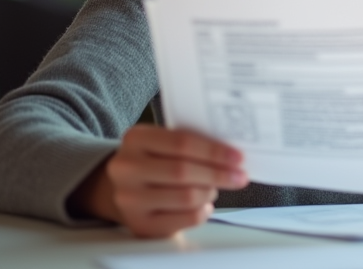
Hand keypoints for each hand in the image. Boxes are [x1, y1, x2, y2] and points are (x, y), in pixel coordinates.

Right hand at [68, 125, 248, 237]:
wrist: (122, 187)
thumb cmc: (154, 160)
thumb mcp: (162, 142)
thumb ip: (190, 142)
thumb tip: (232, 153)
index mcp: (135, 139)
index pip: (182, 142)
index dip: (214, 151)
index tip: (238, 157)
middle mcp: (126, 168)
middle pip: (183, 171)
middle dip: (218, 174)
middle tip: (240, 176)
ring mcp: (129, 199)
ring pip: (186, 197)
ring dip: (210, 192)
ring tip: (214, 188)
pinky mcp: (139, 224)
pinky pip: (185, 218)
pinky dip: (203, 211)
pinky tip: (204, 204)